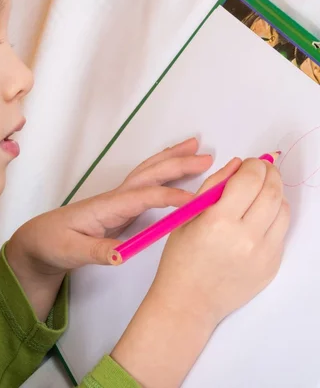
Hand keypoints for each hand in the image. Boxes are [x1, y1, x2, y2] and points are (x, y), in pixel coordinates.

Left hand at [6, 138, 211, 318]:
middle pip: (149, 175)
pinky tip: (175, 171)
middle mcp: (115, 198)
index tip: (196, 200)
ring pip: (148, 174)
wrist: (40, 241)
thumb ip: (97, 252)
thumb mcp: (72, 251)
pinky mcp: (121, 207)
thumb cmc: (53, 243)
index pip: (142, 197)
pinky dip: (164, 173)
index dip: (169, 196)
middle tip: (206, 157)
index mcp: (106, 206)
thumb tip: (121, 256)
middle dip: (177, 164)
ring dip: (172, 160)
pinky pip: (148, 185)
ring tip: (196, 149)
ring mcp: (118, 200)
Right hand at [151, 156, 289, 325]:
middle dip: (269, 174)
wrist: (189, 301)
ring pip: (283, 211)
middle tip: (261, 169)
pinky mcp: (272, 266)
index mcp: (218, 221)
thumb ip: (213, 186)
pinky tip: (258, 216)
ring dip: (275, 194)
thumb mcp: (187, 216)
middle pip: (272, 192)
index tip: (249, 163)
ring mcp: (263, 254)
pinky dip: (274, 217)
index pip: (250, 180)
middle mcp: (246, 237)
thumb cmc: (181, 258)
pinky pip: (281, 232)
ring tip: (261, 192)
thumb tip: (236, 165)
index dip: (253, 165)